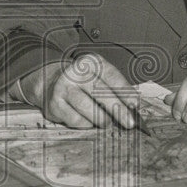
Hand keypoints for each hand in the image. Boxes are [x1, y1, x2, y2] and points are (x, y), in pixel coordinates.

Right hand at [22, 52, 139, 128]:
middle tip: (129, 123)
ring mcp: (63, 87)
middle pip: (100, 92)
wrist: (51, 84)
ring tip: (107, 123)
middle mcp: (75, 72)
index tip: (135, 105)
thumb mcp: (99, 77)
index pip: (111, 76)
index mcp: (90, 62)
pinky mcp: (54, 104)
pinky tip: (88, 121)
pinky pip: (76, 120)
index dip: (124, 91)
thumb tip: (133, 110)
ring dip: (102, 119)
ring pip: (87, 107)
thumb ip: (115, 90)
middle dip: (118, 109)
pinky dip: (86, 124)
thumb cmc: (84, 84)